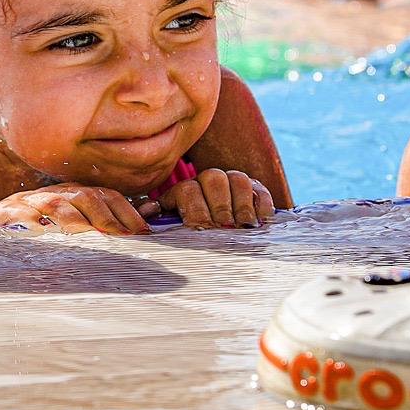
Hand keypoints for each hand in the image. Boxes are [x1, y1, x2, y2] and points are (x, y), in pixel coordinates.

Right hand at [0, 183, 149, 234]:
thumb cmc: (44, 229)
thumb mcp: (77, 222)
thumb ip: (110, 219)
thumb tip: (151, 210)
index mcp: (74, 194)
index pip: (105, 195)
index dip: (125, 211)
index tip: (142, 232)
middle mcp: (55, 194)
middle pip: (84, 197)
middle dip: (105, 217)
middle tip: (120, 237)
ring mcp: (28, 202)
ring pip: (55, 204)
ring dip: (74, 219)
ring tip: (88, 234)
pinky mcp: (3, 213)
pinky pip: (19, 214)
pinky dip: (31, 221)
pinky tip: (42, 231)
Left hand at [154, 168, 273, 228]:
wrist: (216, 230)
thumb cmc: (189, 231)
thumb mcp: (171, 224)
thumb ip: (157, 215)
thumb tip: (147, 209)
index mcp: (185, 190)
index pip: (188, 190)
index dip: (194, 210)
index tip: (200, 229)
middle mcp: (208, 182)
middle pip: (213, 178)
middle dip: (219, 205)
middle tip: (223, 227)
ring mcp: (233, 184)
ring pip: (238, 179)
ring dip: (241, 204)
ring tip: (243, 226)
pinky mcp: (257, 190)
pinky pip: (260, 190)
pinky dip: (262, 205)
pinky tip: (260, 222)